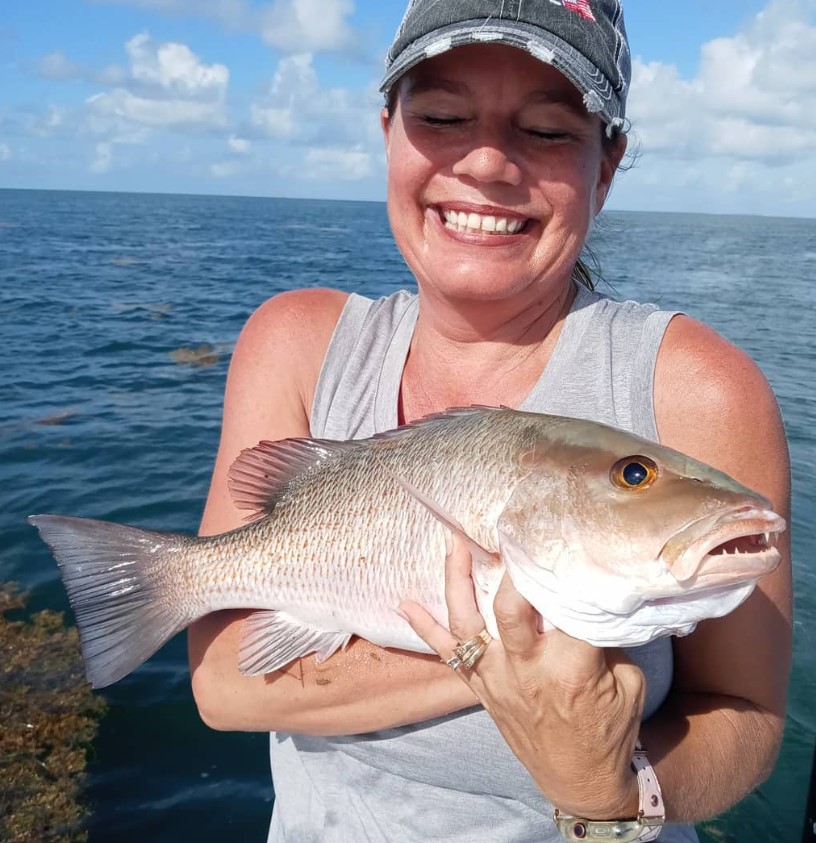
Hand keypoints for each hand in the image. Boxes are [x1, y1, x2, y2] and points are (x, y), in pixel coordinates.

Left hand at [400, 531, 644, 818]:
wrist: (579, 780)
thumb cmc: (609, 729)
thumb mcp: (628, 683)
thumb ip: (609, 637)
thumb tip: (595, 588)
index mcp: (571, 669)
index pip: (565, 607)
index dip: (564, 572)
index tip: (562, 539)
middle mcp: (526, 671)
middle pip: (509, 609)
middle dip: (508, 570)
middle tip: (509, 534)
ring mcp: (497, 679)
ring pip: (466, 623)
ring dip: (455, 581)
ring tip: (453, 543)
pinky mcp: (481, 688)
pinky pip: (446, 655)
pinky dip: (424, 628)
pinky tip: (405, 604)